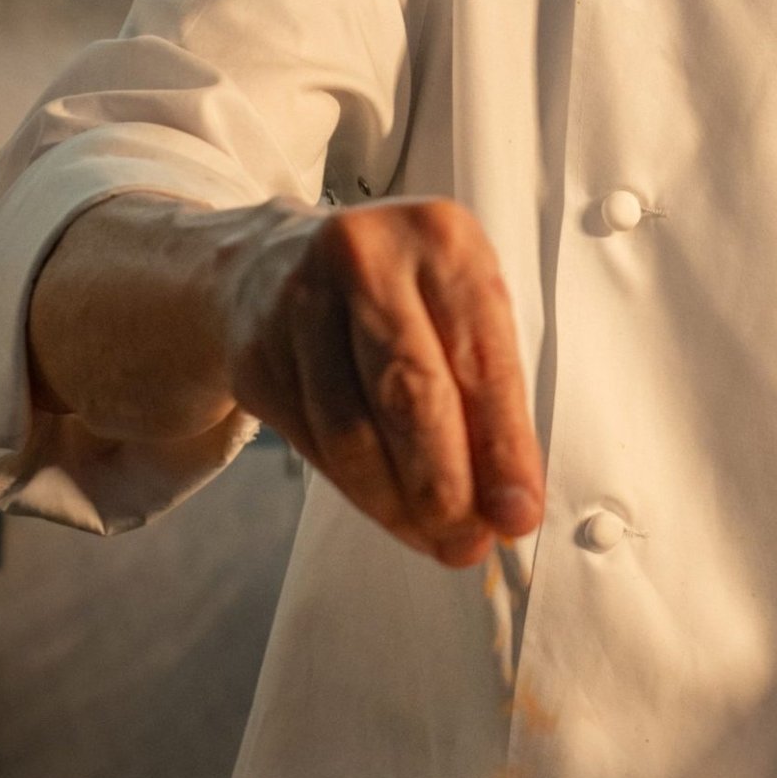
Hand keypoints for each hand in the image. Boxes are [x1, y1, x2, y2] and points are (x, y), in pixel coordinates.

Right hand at [221, 197, 542, 567]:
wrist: (275, 263)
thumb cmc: (398, 293)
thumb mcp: (460, 308)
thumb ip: (490, 394)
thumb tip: (509, 501)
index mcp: (440, 237)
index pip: (479, 357)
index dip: (502, 446)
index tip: (518, 512)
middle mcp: (365, 256)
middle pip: (409, 393)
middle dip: (446, 484)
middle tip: (470, 540)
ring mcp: (300, 302)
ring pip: (352, 431)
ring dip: (398, 502)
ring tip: (436, 538)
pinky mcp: (258, 353)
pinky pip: (312, 443)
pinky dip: (357, 489)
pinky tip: (386, 505)